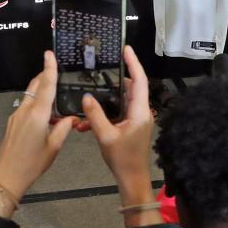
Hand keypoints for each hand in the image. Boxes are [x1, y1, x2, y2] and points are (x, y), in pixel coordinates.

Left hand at [0, 52, 75, 216]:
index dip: (49, 68)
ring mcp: (16, 115)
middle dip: (45, 76)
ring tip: (55, 94)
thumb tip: (72, 118)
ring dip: (41, 91)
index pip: (45, 86)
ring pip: (30, 96)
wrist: (7, 175)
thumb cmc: (32, 163)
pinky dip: (36, 104)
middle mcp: (25, 110)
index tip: (49, 54)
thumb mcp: (54, 147)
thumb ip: (63, 128)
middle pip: (36, 86)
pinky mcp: (12, 122)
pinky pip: (26, 106)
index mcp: (37, 115)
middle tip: (57, 70)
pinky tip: (45, 114)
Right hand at [82, 47, 153, 197]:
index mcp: (140, 111)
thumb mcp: (106, 136)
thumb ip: (95, 115)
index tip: (126, 48)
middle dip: (116, 77)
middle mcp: (141, 112)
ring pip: (122, 100)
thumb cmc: (123, 158)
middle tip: (101, 66)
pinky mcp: (130, 126)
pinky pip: (118, 112)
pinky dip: (105, 112)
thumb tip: (86, 96)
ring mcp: (136, 119)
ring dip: (106, 97)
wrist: (132, 179)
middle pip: (131, 87)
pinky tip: (87, 120)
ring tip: (91, 90)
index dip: (133, 63)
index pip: (139, 80)